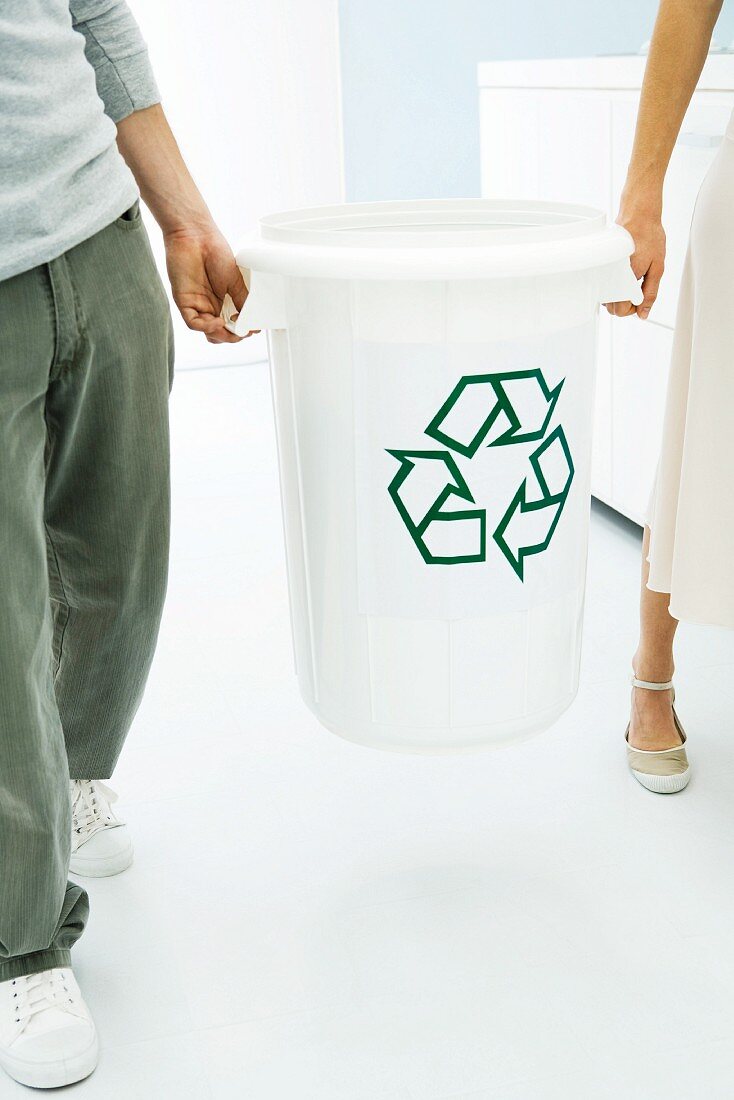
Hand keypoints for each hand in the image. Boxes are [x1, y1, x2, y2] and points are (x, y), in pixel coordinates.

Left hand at [163, 225, 255, 342]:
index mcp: (222, 300)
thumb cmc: (215, 251)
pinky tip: (218, 322)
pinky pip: (193, 323)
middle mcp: (209, 305)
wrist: (196, 235)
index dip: (241, 330)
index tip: (251, 329)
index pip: (231, 324)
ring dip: (221, 335)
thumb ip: (243, 301)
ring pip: (207, 331)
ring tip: (231, 330)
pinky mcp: (184, 301)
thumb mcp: (235, 281)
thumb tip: (252, 322)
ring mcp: (196, 304)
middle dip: (231, 337)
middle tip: (242, 333)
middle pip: (219, 332)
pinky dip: (207, 327)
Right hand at [606, 193, 665, 320]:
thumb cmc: (648, 235)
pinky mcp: (601, 266)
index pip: (620, 310)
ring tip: (632, 279)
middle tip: (638, 290)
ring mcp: (603, 271)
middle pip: (612, 307)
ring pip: (606, 298)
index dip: (633, 309)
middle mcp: (610, 277)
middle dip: (625, 304)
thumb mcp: (658, 267)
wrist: (638, 214)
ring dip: (618, 295)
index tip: (641, 299)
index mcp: (625, 279)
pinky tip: (624, 273)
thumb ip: (651, 292)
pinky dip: (613, 285)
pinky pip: (603, 285)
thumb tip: (644, 312)